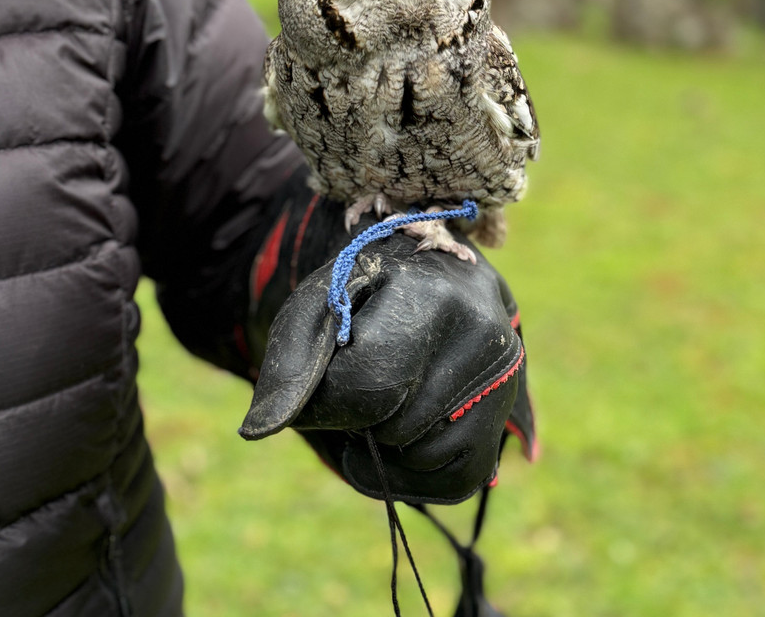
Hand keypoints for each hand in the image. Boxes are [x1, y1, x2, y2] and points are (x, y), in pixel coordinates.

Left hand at [239, 232, 533, 504]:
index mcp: (434, 297)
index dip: (326, 399)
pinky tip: (396, 436)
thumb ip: (289, 366)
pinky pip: (453, 484)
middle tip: (364, 374)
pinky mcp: (506, 421)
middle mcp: (485, 339)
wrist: (425, 280)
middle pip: (394, 428)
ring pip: (421, 458)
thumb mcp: (316, 307)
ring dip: (383, 444)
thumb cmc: (362, 294)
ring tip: (385, 393)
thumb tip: (259, 432)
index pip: (369, 387)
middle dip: (359, 416)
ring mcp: (504, 383)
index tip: (320, 377)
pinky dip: (411, 474)